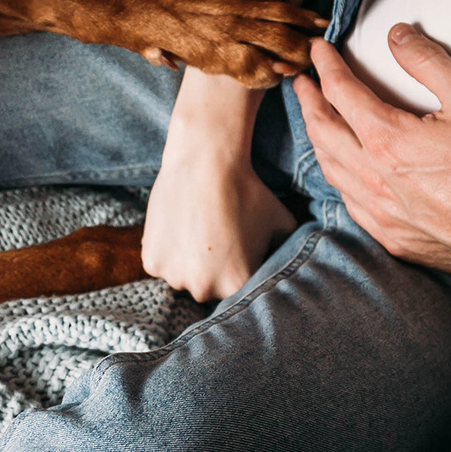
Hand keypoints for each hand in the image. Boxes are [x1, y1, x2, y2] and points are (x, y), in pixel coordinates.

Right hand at [143, 141, 296, 301]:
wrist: (206, 162)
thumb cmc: (248, 192)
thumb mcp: (283, 223)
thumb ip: (291, 251)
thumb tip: (298, 264)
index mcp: (238, 285)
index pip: (241, 289)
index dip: (241, 269)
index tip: (239, 249)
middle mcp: (205, 289)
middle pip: (210, 288)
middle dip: (214, 270)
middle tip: (216, 239)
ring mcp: (175, 277)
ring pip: (183, 278)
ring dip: (189, 263)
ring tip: (197, 231)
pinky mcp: (151, 263)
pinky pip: (162, 264)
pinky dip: (168, 252)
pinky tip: (179, 228)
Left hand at [296, 26, 450, 290]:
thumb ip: (429, 61)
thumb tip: (397, 36)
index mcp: (387, 140)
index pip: (341, 93)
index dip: (326, 67)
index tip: (318, 51)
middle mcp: (373, 178)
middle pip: (323, 132)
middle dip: (308, 102)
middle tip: (300, 83)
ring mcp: (380, 212)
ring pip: (331, 170)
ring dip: (317, 140)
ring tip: (314, 121)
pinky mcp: (392, 237)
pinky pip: (350, 202)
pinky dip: (338, 177)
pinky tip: (343, 171)